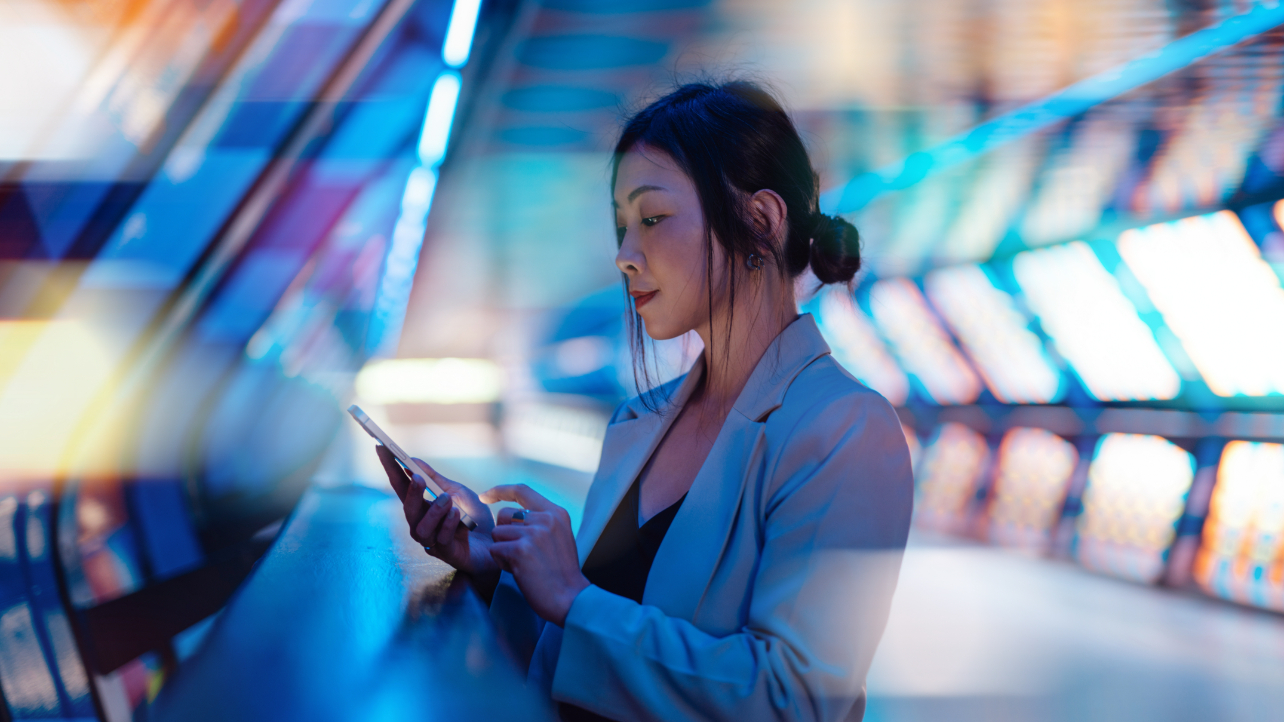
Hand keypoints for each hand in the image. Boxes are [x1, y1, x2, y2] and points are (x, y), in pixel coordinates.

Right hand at [376, 445, 497, 577]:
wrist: (496, 541)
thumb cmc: (474, 517)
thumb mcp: (456, 491)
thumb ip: (435, 479)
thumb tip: (413, 460)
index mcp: (422, 508)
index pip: (401, 487)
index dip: (390, 469)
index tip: (381, 449)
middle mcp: (422, 525)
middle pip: (407, 509)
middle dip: (411, 492)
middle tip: (417, 477)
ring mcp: (432, 541)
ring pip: (421, 528)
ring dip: (434, 510)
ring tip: (447, 499)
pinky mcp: (447, 554)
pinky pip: (442, 539)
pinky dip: (449, 524)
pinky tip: (457, 514)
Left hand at [481, 484, 588, 626]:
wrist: (570, 598)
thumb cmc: (562, 572)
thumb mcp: (560, 536)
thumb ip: (541, 522)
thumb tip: (513, 515)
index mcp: (556, 513)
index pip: (522, 490)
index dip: (500, 491)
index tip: (485, 496)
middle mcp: (545, 518)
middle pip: (503, 514)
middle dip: (503, 533)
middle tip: (519, 552)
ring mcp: (533, 533)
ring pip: (497, 533)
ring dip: (503, 550)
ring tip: (522, 564)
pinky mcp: (520, 550)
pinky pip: (495, 550)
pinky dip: (501, 563)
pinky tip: (518, 571)